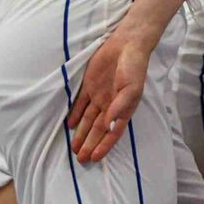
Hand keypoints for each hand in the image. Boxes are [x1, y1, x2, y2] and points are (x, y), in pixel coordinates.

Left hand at [66, 25, 154, 162]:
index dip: (103, 146)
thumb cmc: (133, 67)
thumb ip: (120, 106)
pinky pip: (80, 104)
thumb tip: (109, 125)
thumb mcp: (131, 87)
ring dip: (82, 133)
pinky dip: (75, 114)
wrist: (126, 45)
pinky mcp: (90, 86)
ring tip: (74, 148)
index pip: (112, 132)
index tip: (94, 158)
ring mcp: (100, 96)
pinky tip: (71, 125)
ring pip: (88, 120)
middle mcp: (111, 105)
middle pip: (98, 129)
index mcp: (123, 108)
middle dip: (90, 144)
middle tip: (80, 159)